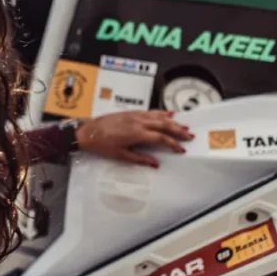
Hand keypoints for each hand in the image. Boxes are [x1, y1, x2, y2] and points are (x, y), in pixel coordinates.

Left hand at [74, 110, 192, 167]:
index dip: (173, 144)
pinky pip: (149, 111)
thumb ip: (139, 159)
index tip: (181, 149)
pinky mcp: (130, 113)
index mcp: (136, 133)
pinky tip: (167, 113)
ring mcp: (134, 115)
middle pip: (164, 124)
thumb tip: (155, 164)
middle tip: (189, 136)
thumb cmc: (101, 144)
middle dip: (178, 130)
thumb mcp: (120, 155)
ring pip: (158, 116)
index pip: (161, 138)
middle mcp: (137, 122)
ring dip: (172, 121)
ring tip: (183, 125)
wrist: (87, 131)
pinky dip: (160, 112)